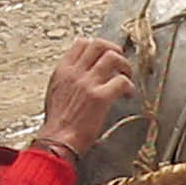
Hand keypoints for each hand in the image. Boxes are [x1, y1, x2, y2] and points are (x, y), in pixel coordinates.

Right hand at [33, 37, 132, 160]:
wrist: (57, 141)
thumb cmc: (57, 124)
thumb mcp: (55, 93)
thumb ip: (68, 79)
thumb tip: (81, 74)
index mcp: (63, 71)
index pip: (82, 43)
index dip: (98, 47)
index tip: (105, 55)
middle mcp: (75, 73)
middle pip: (99, 44)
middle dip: (114, 50)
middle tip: (120, 62)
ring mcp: (88, 83)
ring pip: (113, 57)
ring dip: (125, 66)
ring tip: (127, 77)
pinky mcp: (100, 98)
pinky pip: (122, 81)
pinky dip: (129, 86)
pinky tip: (128, 95)